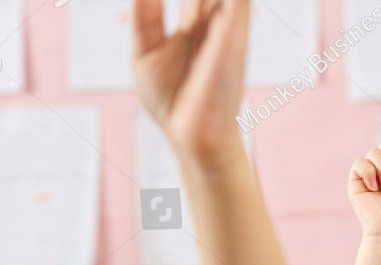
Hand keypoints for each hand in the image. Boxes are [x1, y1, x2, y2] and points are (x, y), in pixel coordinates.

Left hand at [133, 0, 248, 162]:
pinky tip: (224, 0)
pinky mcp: (234, 31)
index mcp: (193, 22)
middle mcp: (214, 19)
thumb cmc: (169, 101)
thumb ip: (146, 13)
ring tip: (200, 4)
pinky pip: (235, 1)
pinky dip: (232, 0)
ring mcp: (227, 23)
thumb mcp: (145, 50)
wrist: (192, 135)